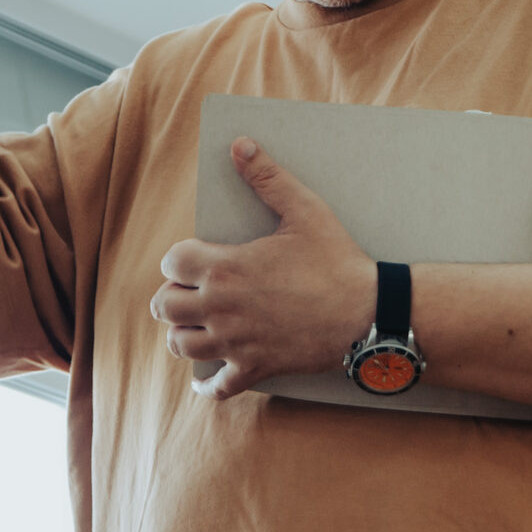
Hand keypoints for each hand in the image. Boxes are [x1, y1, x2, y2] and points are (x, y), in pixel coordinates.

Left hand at [152, 138, 375, 399]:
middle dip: (173, 294)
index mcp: (226, 268)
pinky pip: (217, 387)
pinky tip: (206, 378)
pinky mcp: (254, 368)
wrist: (367, 314)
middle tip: (192, 288)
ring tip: (198, 321)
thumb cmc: (336, 260)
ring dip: (183, 332)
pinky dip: (207, 385)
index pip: (173, 262)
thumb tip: (240, 144)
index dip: (180, 257)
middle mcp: (221, 308)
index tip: (197, 256)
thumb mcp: (304, 211)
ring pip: (180, 345)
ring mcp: (235, 343)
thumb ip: (268, 177)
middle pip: (164, 306)